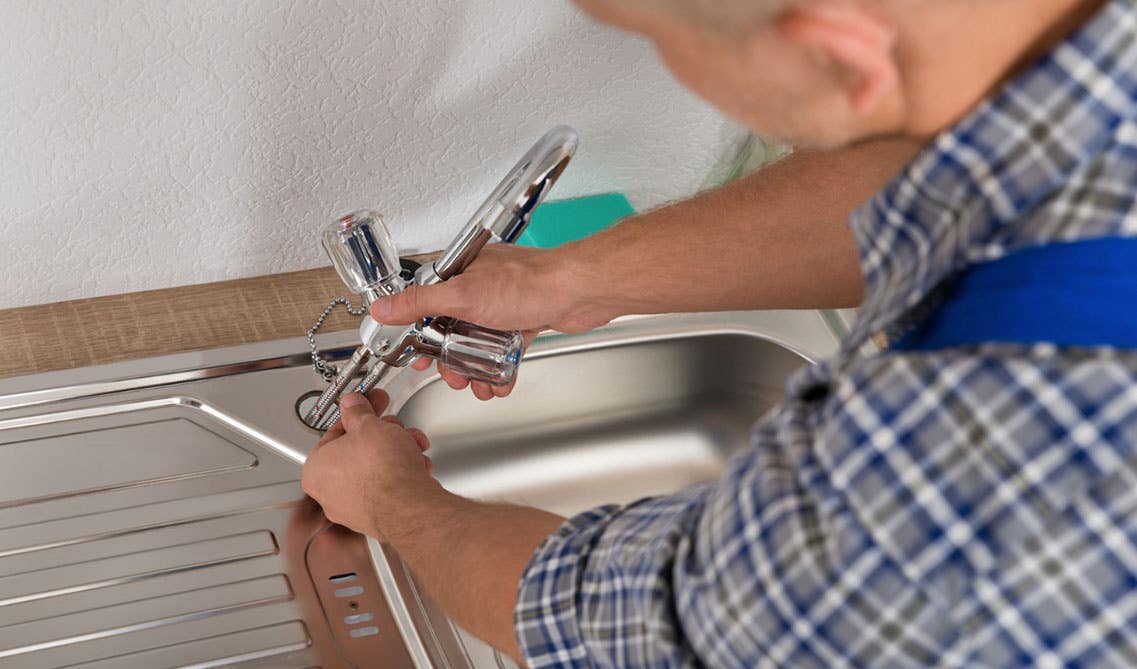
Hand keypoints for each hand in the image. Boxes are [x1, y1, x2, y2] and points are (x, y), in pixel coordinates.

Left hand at [301, 390, 437, 537]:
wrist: (408, 505)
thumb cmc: (381, 473)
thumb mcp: (368, 425)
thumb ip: (358, 412)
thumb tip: (353, 405)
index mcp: (316, 470)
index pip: (334, 433)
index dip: (357, 414)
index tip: (368, 405)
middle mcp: (329, 494)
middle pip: (357, 452)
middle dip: (382, 434)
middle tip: (392, 426)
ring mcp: (354, 508)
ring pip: (376, 469)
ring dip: (396, 451)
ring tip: (409, 445)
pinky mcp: (377, 516)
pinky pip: (388, 487)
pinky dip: (401, 474)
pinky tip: (413, 465)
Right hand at [371, 244, 615, 399]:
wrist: (578, 291)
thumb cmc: (529, 283)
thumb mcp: (462, 294)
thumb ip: (418, 302)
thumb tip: (383, 308)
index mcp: (461, 271)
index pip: (426, 301)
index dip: (419, 332)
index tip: (418, 355)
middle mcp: (481, 284)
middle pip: (452, 326)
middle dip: (450, 358)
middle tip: (451, 376)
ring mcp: (504, 303)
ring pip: (478, 341)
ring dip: (475, 368)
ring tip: (477, 385)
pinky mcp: (525, 319)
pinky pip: (504, 348)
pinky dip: (500, 367)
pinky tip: (500, 382)